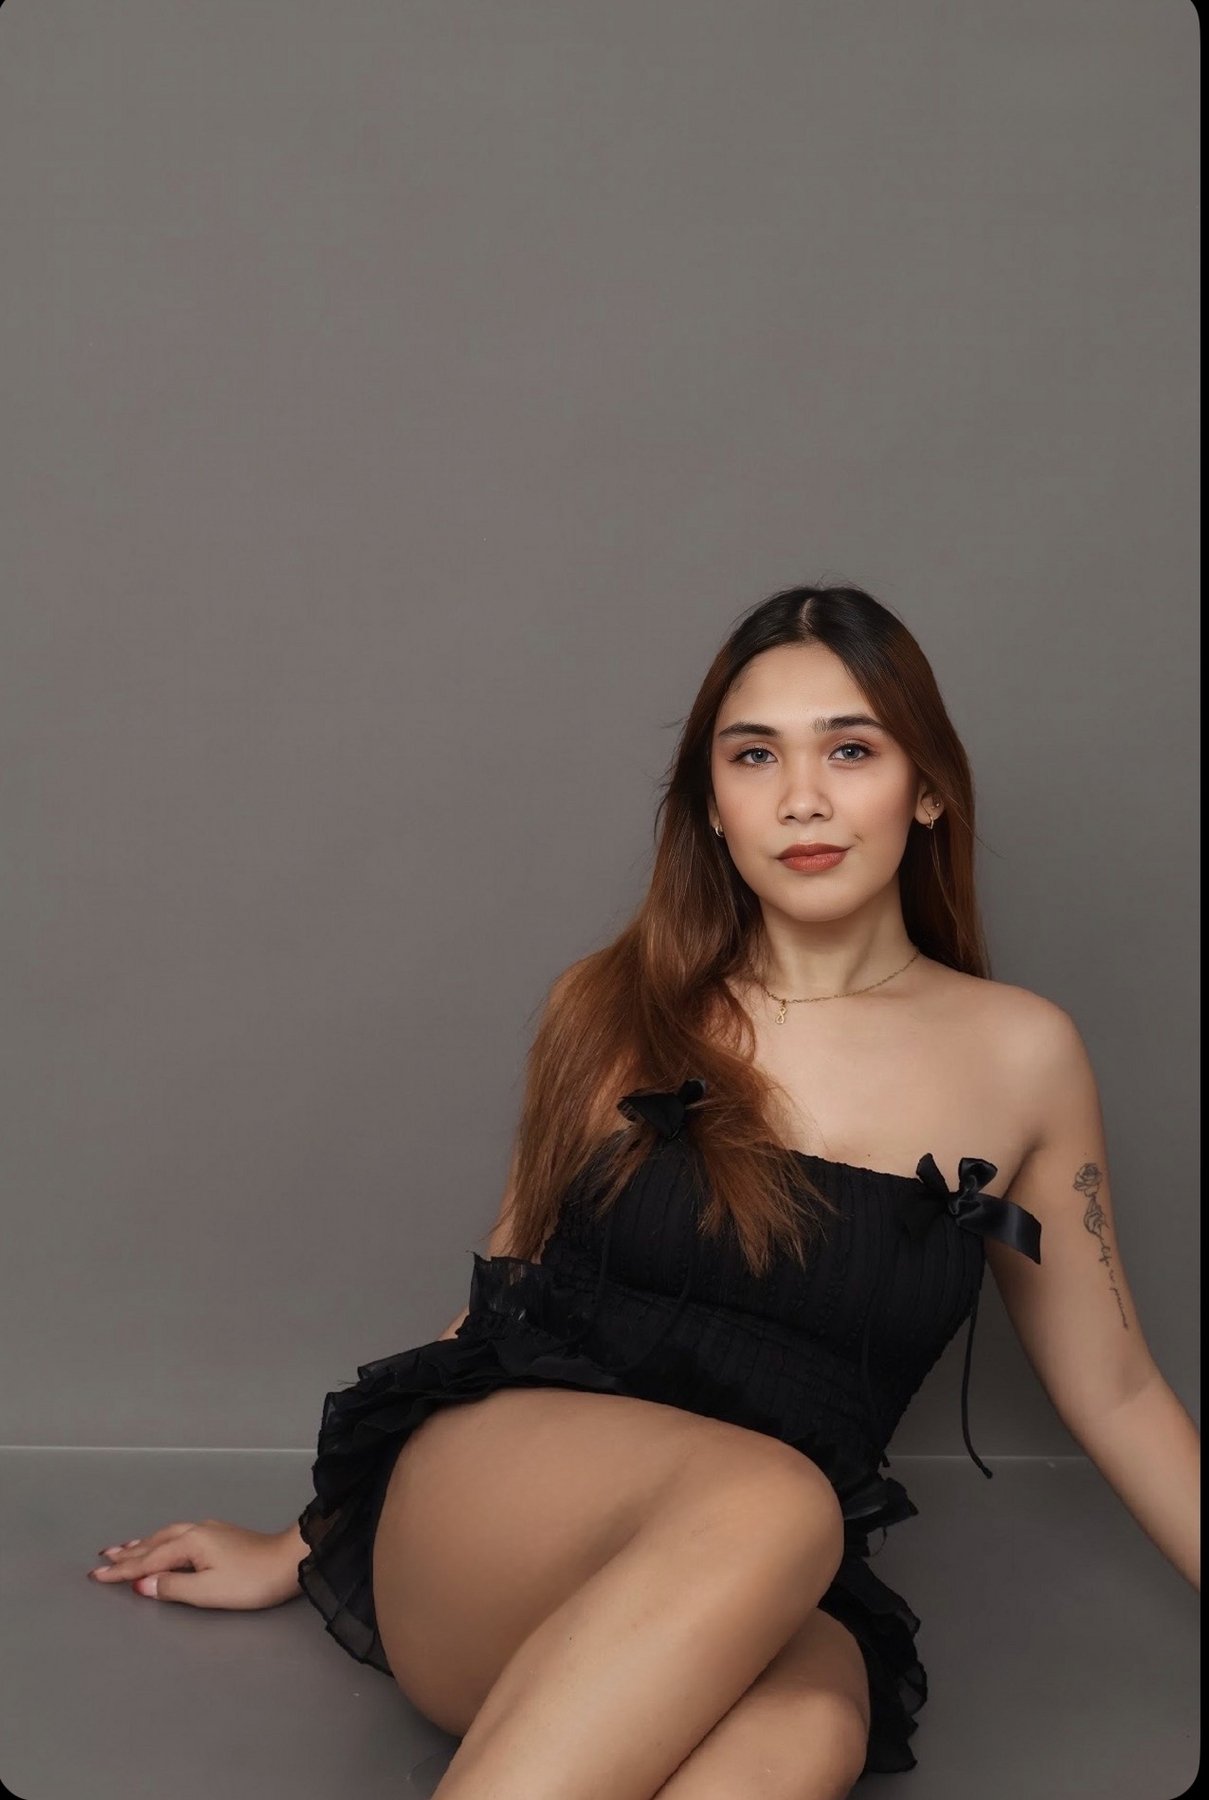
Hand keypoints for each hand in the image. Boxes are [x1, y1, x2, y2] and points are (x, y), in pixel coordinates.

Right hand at [87, 1518, 304, 1610]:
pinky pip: (177, 1536)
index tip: (96, 1575)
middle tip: (101, 1558)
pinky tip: (161, 1543)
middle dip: (127, 1553)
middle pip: (153, 1543)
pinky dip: (160, 1541)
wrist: (288, 1561)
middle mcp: (196, 1531)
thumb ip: (172, 1587)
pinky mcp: (218, 1535)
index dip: (121, 1571)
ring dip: (142, 1544)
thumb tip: (141, 1584)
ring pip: (165, 1536)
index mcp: (190, 1543)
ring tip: (123, 1549)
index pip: (147, 1561)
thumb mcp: (208, 1591)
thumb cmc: (251, 1580)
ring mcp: (209, 1530)